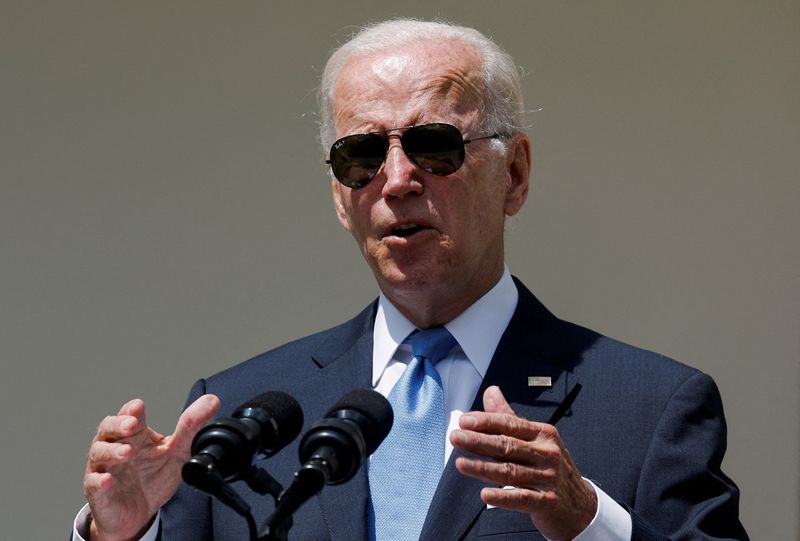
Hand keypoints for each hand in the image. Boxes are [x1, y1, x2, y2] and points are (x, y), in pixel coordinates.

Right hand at [83, 394, 219, 540]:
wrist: (138, 513)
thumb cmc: (153, 477)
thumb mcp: (176, 452)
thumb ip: (191, 427)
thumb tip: (211, 401)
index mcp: (135, 435)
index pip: (129, 415)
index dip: (131, 410)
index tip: (139, 407)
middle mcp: (115, 447)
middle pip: (108, 428)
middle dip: (118, 424)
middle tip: (132, 425)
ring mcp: (105, 468)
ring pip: (99, 453)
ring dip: (112, 451)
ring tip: (127, 452)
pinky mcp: (98, 492)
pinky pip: (94, 483)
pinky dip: (99, 481)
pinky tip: (107, 480)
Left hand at [450, 386, 596, 540]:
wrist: (579, 504)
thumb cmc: (550, 467)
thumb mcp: (535, 439)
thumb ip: (509, 418)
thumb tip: (491, 392)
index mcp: (543, 434)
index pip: (511, 424)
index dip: (486, 422)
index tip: (464, 421)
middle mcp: (547, 453)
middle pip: (508, 445)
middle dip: (479, 441)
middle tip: (455, 437)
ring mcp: (549, 478)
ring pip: (511, 471)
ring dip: (483, 467)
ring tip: (460, 463)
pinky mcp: (548, 502)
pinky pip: (522, 498)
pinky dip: (503, 496)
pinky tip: (485, 494)